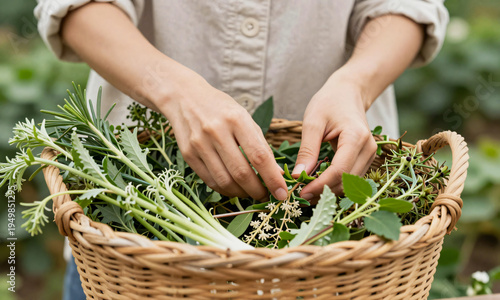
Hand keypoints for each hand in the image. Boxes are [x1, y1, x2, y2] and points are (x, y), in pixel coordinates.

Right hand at [157, 73, 287, 200]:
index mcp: (237, 120)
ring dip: (241, 193)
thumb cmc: (220, 108)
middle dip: (257, 191)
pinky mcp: (188, 154)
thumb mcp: (244, 117)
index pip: (259, 156)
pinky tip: (234, 188)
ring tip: (250, 193)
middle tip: (266, 196)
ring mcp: (199, 144)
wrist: (184, 97)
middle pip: (241, 173)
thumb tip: (275, 174)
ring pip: (225, 181)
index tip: (282, 193)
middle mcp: (216, 132)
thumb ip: (260, 144)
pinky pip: (210, 181)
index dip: (272, 178)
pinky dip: (225, 189)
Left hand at [292, 70, 376, 200]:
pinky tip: (318, 182)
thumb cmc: (329, 102)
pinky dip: (335, 184)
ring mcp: (370, 155)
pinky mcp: (366, 159)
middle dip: (323, 191)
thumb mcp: (313, 122)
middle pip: (346, 181)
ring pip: (350, 184)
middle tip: (300, 194)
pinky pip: (351, 178)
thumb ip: (307, 150)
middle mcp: (368, 149)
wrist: (348, 93)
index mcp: (356, 137)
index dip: (320, 185)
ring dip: (329, 190)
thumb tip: (298, 176)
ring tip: (307, 189)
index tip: (301, 192)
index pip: (339, 171)